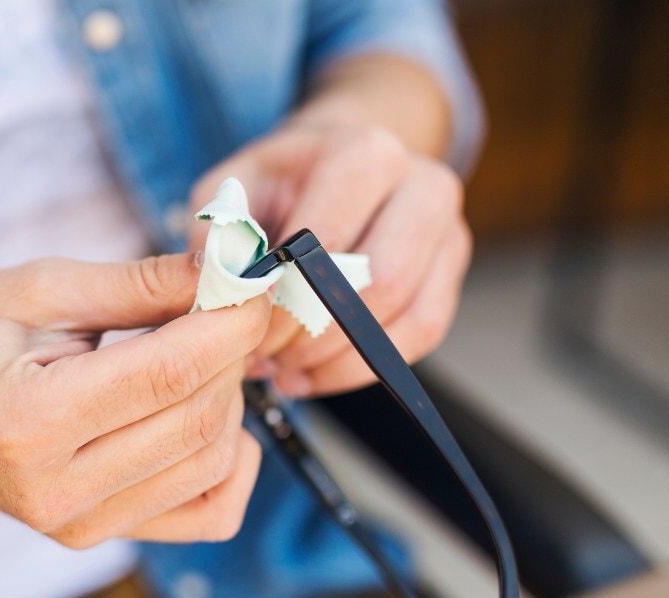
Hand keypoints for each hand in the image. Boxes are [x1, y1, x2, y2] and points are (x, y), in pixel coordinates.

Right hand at [0, 254, 270, 547]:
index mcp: (28, 421)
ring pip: (211, 463)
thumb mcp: (37, 287)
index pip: (168, 374)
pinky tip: (207, 416)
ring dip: (229, 397)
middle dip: (233, 352)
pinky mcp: (97, 534)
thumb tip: (225, 271)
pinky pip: (206, 514)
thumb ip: (138, 283)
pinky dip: (229, 463)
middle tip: (227, 303)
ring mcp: (79, 524)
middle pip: (198, 419)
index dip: (229, 323)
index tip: (254, 281)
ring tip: (199, 350)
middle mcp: (56, 489)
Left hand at [189, 119, 471, 397]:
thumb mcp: (236, 185)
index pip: (330, 243)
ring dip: (338, 357)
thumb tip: (218, 280)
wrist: (341, 164)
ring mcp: (447, 230)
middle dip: (315, 333)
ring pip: (406, 316)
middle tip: (265, 356)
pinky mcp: (450, 273)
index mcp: (365, 153)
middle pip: (380, 281)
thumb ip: (221, 229)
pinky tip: (314, 374)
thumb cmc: (283, 179)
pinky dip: (363, 367)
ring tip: (284, 368)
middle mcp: (421, 184)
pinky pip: (420, 334)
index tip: (245, 327)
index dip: (285, 297)